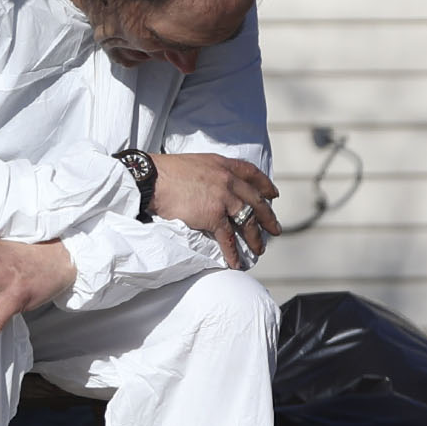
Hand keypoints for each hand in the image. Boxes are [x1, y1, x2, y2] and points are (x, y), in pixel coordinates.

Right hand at [152, 151, 282, 267]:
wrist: (151, 179)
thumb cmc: (166, 171)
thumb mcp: (195, 163)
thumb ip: (210, 173)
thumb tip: (212, 185)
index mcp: (222, 164)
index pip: (251, 173)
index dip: (265, 185)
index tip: (273, 194)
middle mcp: (228, 180)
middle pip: (256, 200)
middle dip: (268, 217)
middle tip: (275, 229)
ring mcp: (223, 198)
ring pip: (247, 220)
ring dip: (255, 238)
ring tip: (259, 249)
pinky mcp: (213, 216)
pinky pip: (228, 238)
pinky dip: (233, 252)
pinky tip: (236, 262)